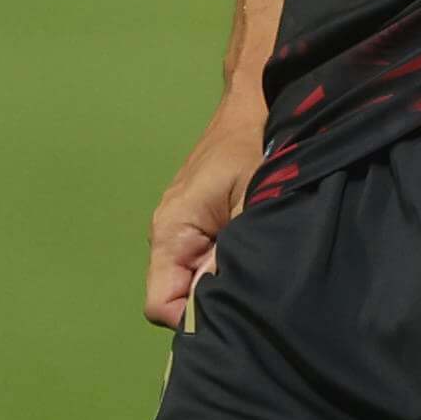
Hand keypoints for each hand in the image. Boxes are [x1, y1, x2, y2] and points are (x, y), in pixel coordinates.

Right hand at [144, 92, 267, 329]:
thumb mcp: (251, 201)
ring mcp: (182, 225)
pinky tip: (254, 245)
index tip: (233, 308)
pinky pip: (205, 256)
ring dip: (223, 278)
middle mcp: (167, 232)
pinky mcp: (199, 218)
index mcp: (171, 230)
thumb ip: (230, 256)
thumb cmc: (255, 144)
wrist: (256, 101)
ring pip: (194, 276)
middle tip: (254, 287)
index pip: (161, 305)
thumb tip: (215, 309)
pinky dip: (227, 260)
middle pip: (178, 295)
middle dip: (213, 299)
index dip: (195, 318)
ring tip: (259, 262)